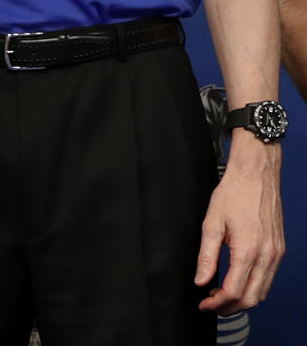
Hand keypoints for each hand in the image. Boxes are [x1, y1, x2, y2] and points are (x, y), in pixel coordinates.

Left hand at [194, 138, 283, 313]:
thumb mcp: (212, 221)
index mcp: (248, 251)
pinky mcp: (279, 250)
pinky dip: (253, 287)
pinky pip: (268, 279)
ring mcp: (276, 254)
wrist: (256, 173)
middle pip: (250, 299)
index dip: (216, 304)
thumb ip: (206, 254)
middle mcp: (266, 256)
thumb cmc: (234, 192)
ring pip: (262, 292)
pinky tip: (237, 280)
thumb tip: (201, 280)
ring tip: (221, 295)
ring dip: (242, 300)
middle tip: (211, 305)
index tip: (203, 304)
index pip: (233, 292)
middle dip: (229, 308)